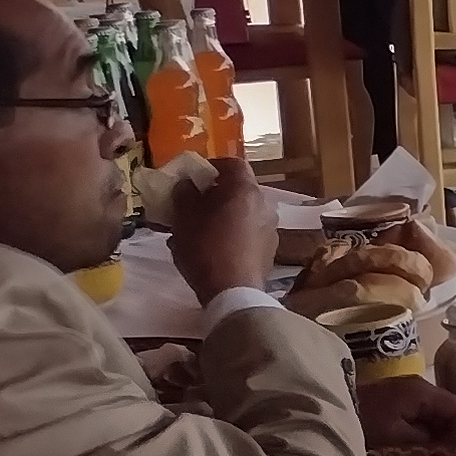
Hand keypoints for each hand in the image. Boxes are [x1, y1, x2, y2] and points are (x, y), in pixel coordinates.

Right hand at [170, 154, 279, 299]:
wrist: (234, 291)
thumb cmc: (206, 248)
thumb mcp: (185, 218)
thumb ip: (185, 195)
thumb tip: (187, 184)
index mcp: (245, 191)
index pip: (233, 164)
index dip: (212, 166)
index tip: (194, 176)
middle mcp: (265, 204)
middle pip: (239, 189)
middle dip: (214, 194)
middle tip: (192, 204)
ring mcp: (271, 227)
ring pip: (243, 212)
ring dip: (221, 215)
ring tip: (196, 229)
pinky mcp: (270, 249)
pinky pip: (248, 232)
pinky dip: (231, 232)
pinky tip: (211, 248)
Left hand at [356, 372, 455, 445]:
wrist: (328, 409)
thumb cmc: (365, 422)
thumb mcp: (397, 437)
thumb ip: (425, 440)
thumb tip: (442, 446)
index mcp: (424, 392)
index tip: (445, 452)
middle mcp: (419, 385)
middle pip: (448, 409)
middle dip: (445, 433)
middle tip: (433, 455)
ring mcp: (406, 389)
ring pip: (433, 411)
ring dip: (430, 431)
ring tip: (418, 450)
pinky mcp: (394, 395)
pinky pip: (418, 411)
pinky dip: (418, 426)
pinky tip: (406, 441)